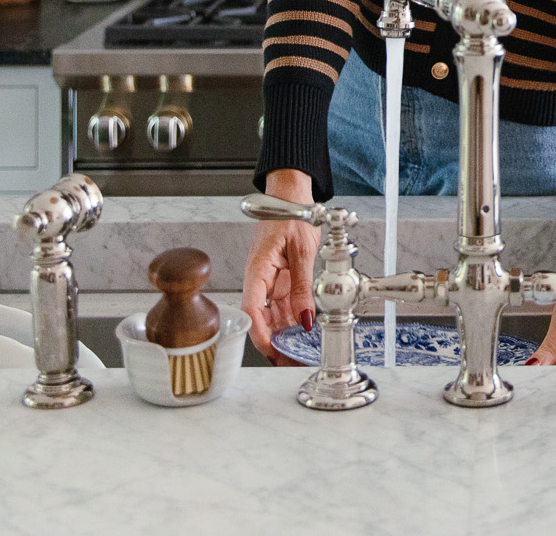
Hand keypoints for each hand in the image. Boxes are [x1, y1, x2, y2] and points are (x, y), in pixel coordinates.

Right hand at [241, 170, 319, 365]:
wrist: (290, 194)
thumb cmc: (290, 213)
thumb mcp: (301, 250)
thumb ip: (302, 287)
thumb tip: (304, 320)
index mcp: (257, 269)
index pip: (251, 309)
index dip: (260, 334)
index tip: (273, 351)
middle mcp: (259, 278)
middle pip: (261, 318)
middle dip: (274, 342)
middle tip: (291, 361)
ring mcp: (268, 279)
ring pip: (273, 314)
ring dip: (284, 334)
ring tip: (300, 352)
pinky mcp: (279, 279)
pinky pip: (282, 304)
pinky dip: (291, 319)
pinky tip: (302, 333)